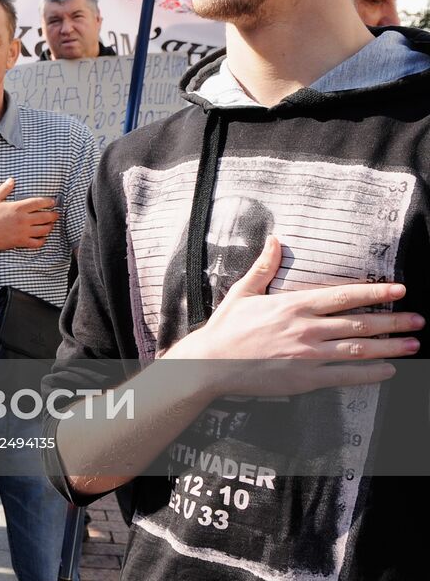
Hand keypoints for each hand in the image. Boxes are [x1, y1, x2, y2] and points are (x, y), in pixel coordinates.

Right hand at [0, 178, 58, 252]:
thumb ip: (4, 189)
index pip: (39, 202)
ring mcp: (24, 232)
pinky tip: (42, 238)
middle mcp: (23, 219)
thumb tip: (11, 180)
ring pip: (44, 230)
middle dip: (53, 215)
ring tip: (50, 225)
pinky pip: (37, 243)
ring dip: (49, 227)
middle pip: (45, 217)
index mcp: (18, 208)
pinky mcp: (21, 242)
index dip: (48, 202)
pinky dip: (42, 240)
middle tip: (56, 214)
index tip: (53, 202)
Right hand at [166, 237, 419, 395]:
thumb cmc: (226, 328)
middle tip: (418, 320)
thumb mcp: (243, 292)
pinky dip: (369, 373)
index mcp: (292, 305)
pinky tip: (388, 371)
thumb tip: (275, 240)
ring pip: (358, 348)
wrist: (209, 363)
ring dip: (390, 347)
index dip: (375, 292)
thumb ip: (264, 267)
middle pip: (359, 322)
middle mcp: (305, 328)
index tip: (399, 290)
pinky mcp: (304, 378)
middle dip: (393, 321)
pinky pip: (344, 375)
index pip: (344, 296)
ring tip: (413, 345)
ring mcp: (306, 354)